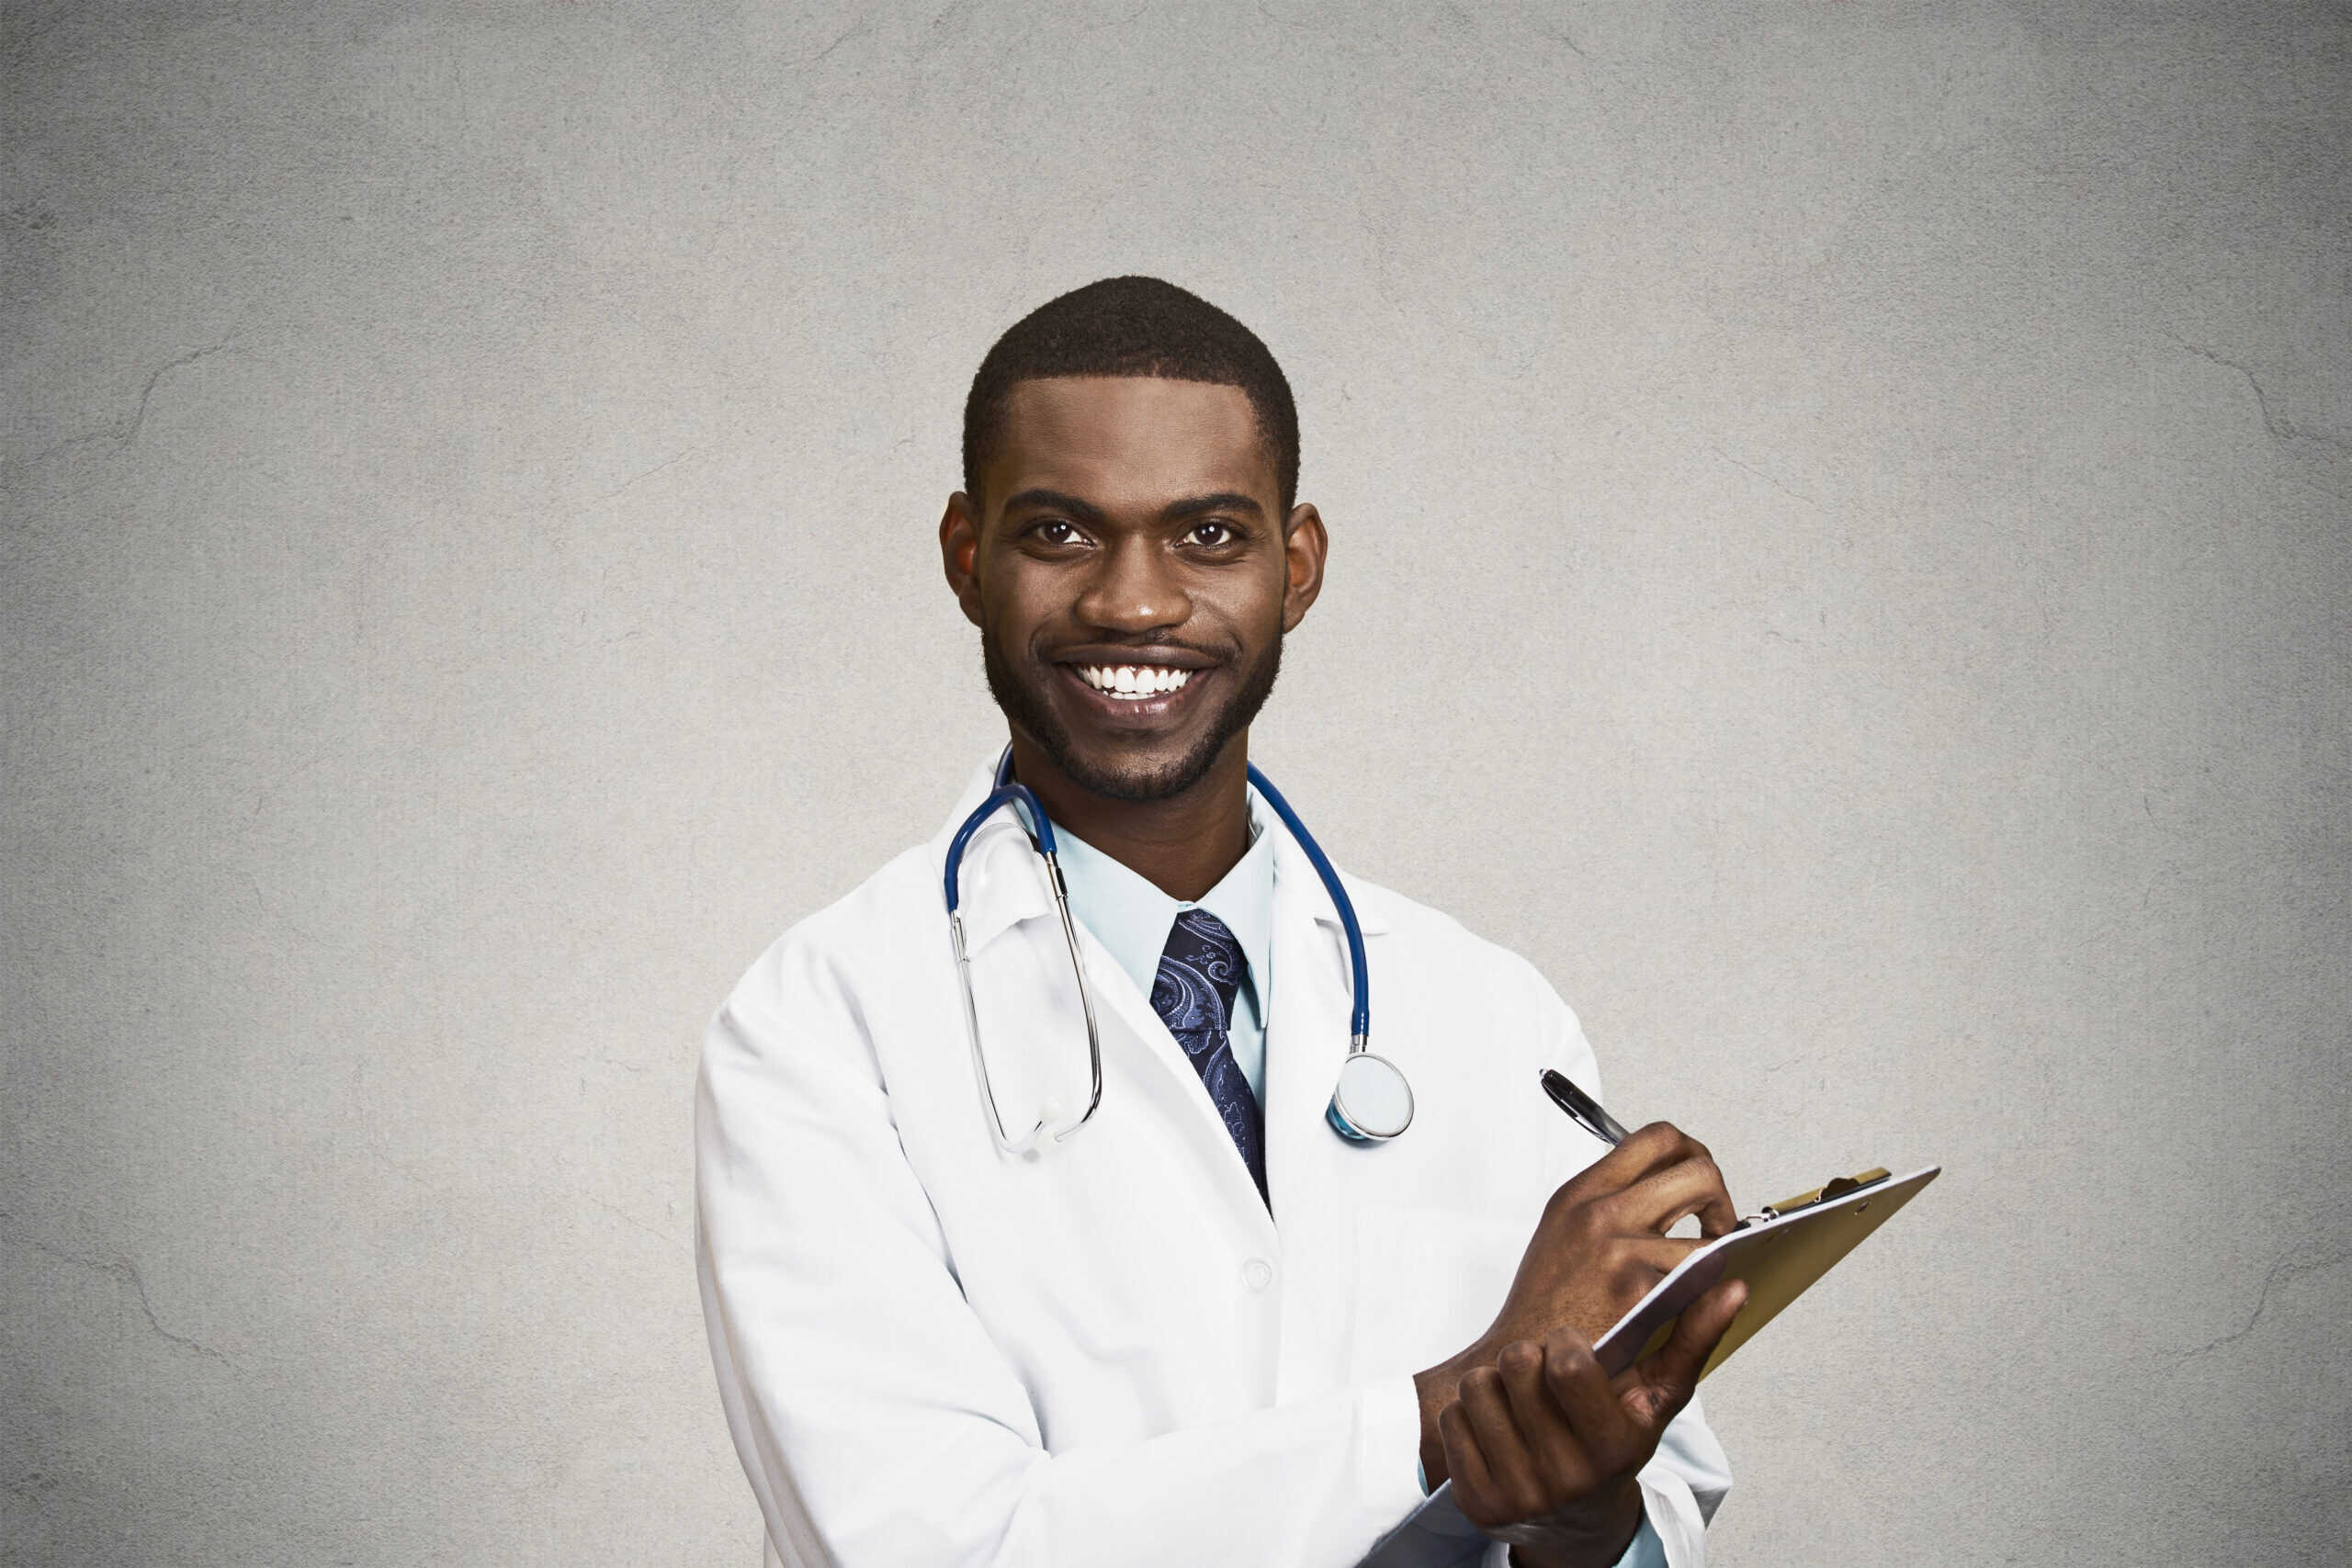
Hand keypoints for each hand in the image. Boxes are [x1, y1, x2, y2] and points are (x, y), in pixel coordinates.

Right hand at [1415, 1122, 1733, 1485]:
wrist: (1518, 1362)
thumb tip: (1663, 1184)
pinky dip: (1705, 1296)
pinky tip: (1684, 1308)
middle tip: (1715, 1227)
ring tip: (1701, 1277)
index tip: (1697, 1184)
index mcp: (1581, 1193)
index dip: (1692, 1153)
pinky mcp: (1637, 1290)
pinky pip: (1701, 1281)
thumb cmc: (1544, 1309)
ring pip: (1710, 1233)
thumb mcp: (1562, 1233)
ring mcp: (1619, 1248)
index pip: (1656, 1139)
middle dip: (1720, 1197)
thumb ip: (1608, 1203)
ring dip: (1718, 1257)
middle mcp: (1599, 1211)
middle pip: (1697, 1169)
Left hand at [1442, 1280, 1747, 1567]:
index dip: (1565, 1343)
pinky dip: (1469, 1414)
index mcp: (1613, 1448)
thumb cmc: (1616, 1441)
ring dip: (1495, 1383)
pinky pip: (1450, 1419)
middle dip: (1528, 1356)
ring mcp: (1518, 1494)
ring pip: (1478, 1387)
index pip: (1568, 1365)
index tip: (1571, 1346)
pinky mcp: (1477, 1502)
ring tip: (1522, 1401)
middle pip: (1516, 1364)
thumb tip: (1733, 1285)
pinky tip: (1499, 1429)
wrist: (1574, 1518)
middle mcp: (1566, 1478)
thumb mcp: (1657, 1398)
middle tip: (1542, 1372)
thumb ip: (1691, 1339)